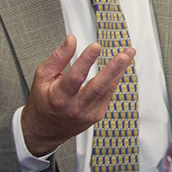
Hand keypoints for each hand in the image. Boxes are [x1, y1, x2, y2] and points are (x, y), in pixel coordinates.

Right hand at [21, 34, 134, 156]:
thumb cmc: (43, 102)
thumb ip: (58, 58)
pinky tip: (121, 67)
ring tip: (128, 54)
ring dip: (120, 70)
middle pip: (97, 87)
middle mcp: (75, 107)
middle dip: (113, 69)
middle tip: (124, 55)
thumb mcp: (42, 78)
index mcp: (59, 98)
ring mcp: (88, 113)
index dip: (86, 61)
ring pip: (108, 90)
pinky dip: (115, 79)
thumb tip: (71, 40)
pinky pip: (109, 94)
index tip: (95, 46)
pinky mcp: (97, 115)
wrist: (44, 131)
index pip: (75, 78)